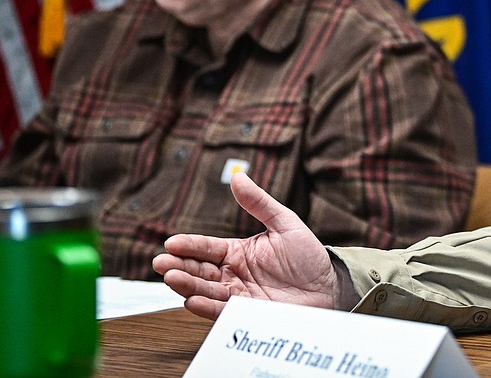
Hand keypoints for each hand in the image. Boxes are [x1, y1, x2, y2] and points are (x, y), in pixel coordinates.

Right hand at [152, 172, 354, 319]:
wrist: (329, 285)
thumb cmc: (307, 254)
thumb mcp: (285, 223)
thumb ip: (259, 203)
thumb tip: (237, 175)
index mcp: (236, 252)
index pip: (205, 248)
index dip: (188, 245)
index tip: (171, 243)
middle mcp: (232, 274)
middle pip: (198, 270)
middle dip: (178, 266)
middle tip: (161, 263)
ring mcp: (237, 295)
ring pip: (205, 290)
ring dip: (187, 286)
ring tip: (172, 278)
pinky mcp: (247, 314)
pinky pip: (222, 311)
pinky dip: (206, 307)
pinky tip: (192, 301)